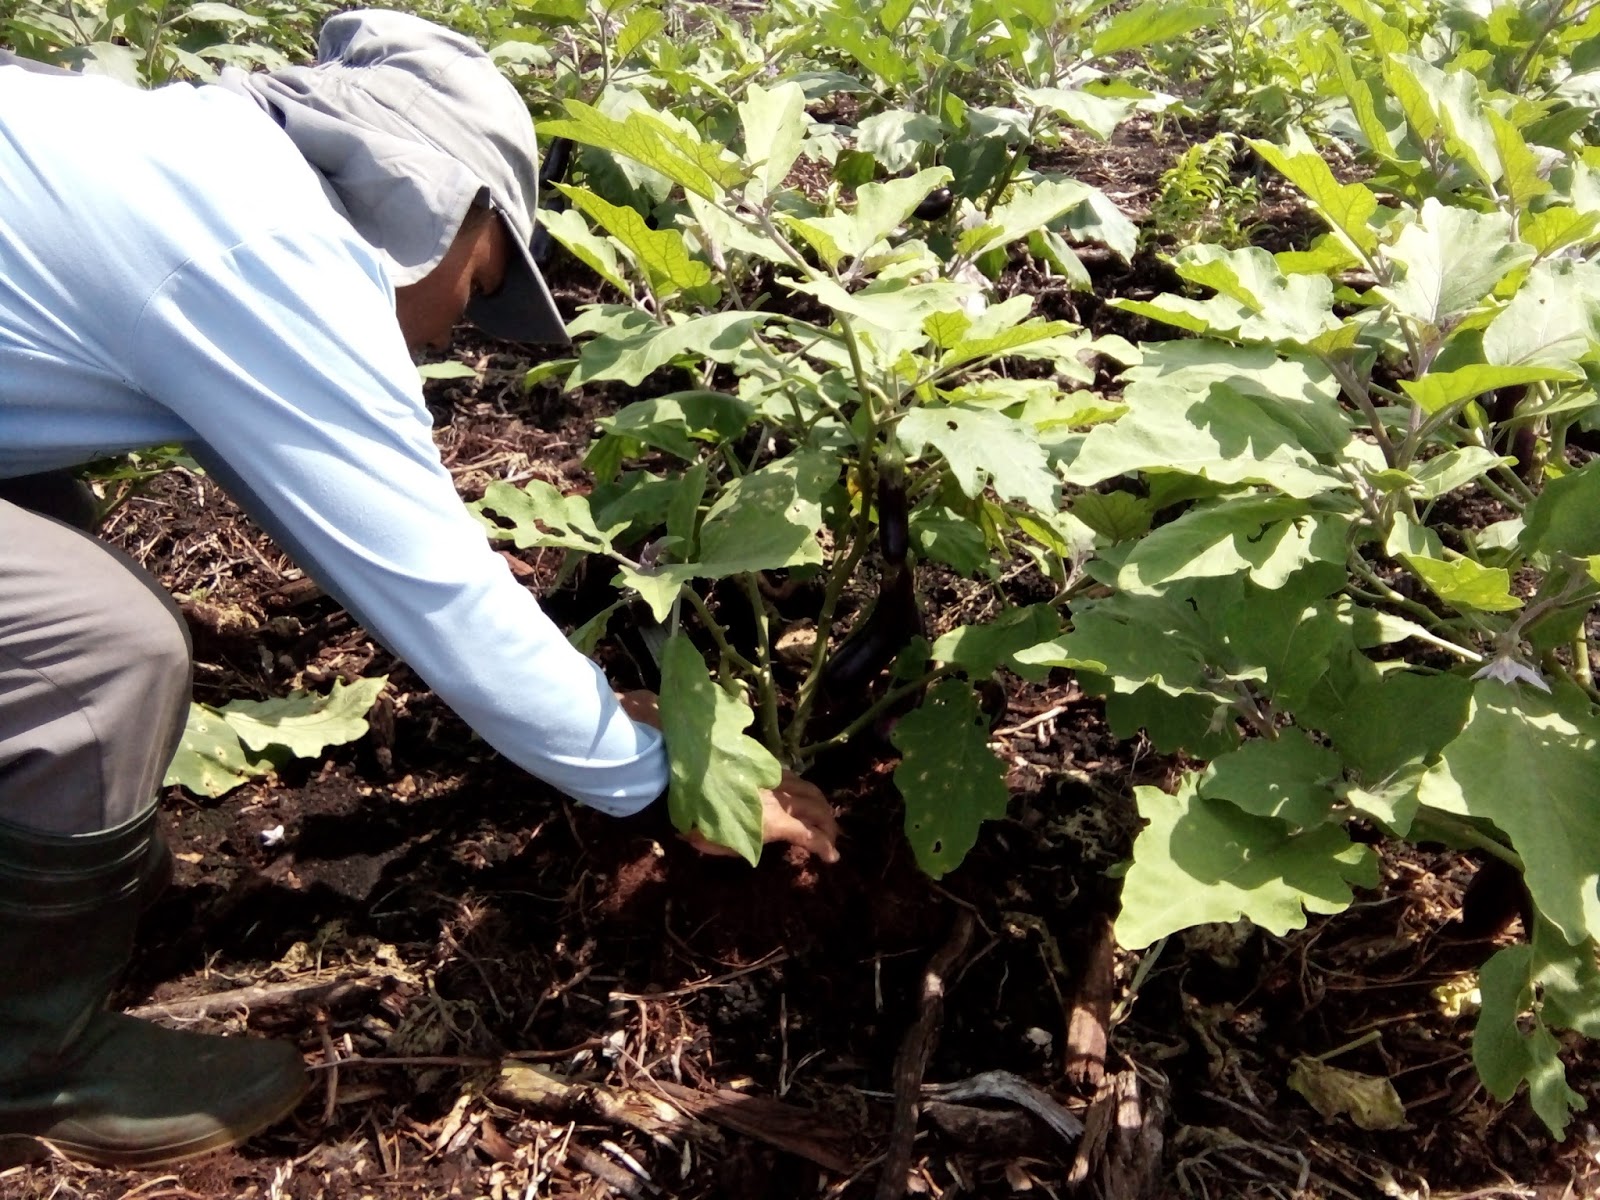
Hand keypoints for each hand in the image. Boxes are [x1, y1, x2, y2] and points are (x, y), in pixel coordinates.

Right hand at [615, 690, 839, 862]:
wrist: (677, 790)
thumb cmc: (689, 787)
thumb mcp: (712, 785)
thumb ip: (730, 785)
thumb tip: (736, 783)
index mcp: (760, 771)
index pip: (793, 779)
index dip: (807, 793)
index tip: (809, 804)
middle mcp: (773, 782)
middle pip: (811, 793)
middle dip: (824, 811)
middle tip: (828, 827)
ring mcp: (778, 801)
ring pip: (816, 810)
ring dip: (827, 826)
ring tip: (831, 840)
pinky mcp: (778, 823)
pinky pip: (808, 835)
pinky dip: (823, 845)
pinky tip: (831, 856)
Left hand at [686, 770, 840, 863]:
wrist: (682, 784)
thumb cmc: (699, 823)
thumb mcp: (725, 846)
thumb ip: (751, 846)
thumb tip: (766, 846)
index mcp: (773, 822)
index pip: (810, 834)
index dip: (825, 846)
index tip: (833, 856)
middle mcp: (779, 799)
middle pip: (818, 809)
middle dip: (830, 825)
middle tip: (832, 838)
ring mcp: (773, 780)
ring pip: (809, 789)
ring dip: (821, 805)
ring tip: (823, 817)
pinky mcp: (764, 768)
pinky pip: (793, 777)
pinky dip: (805, 789)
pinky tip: (801, 797)